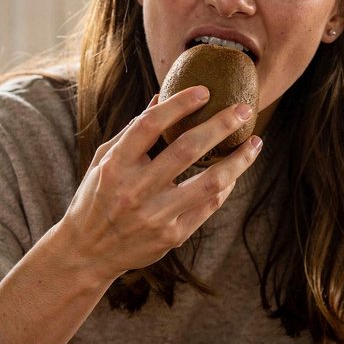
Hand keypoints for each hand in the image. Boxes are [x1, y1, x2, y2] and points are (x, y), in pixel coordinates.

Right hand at [60, 86, 262, 277]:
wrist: (88, 253)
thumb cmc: (96, 198)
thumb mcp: (104, 161)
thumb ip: (132, 132)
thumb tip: (161, 97)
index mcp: (115, 165)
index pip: (150, 125)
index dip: (179, 104)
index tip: (205, 91)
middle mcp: (135, 190)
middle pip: (186, 150)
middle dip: (220, 125)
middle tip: (244, 109)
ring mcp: (156, 216)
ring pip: (209, 183)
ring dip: (238, 160)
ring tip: (255, 143)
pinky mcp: (172, 236)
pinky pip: (208, 206)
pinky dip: (226, 186)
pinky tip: (236, 171)